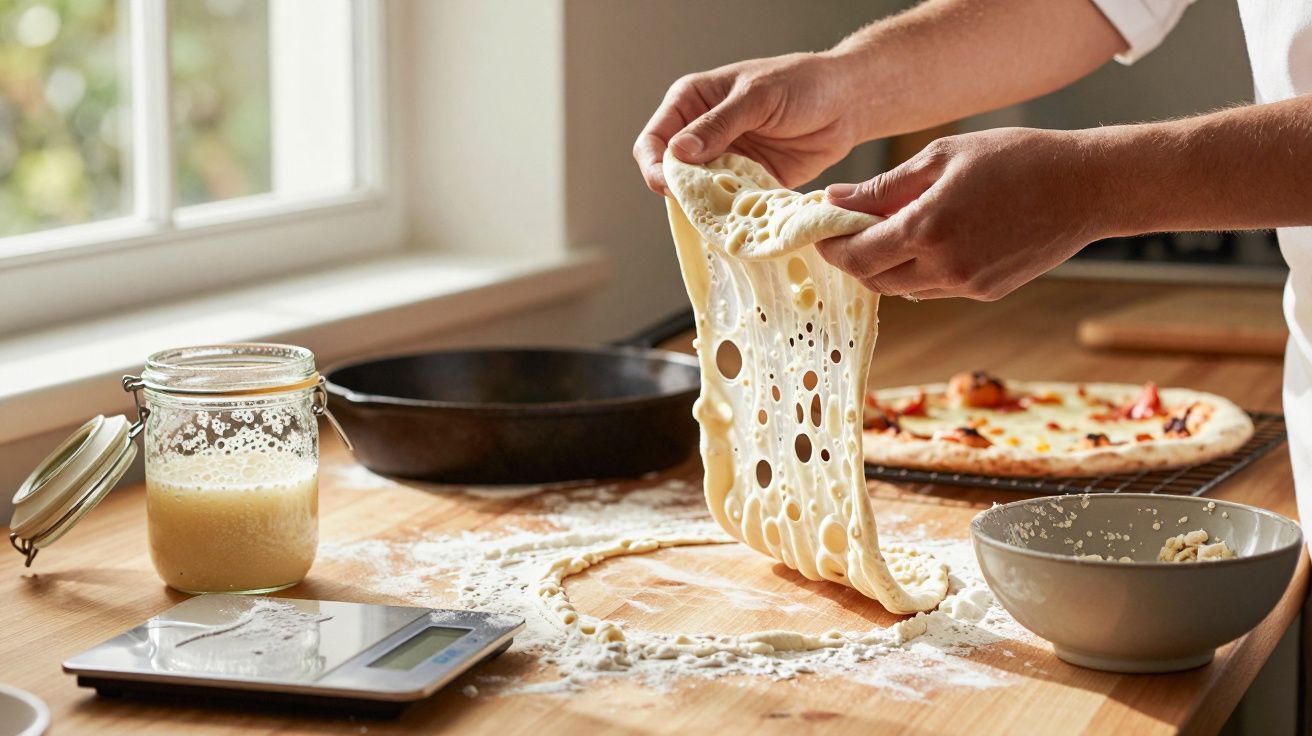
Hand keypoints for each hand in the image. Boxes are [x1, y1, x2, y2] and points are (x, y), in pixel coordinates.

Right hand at [633, 53, 858, 194]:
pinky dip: (732, 215)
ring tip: (722, 216)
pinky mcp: (746, 184)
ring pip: (698, 194)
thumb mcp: (757, 98)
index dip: (655, 166)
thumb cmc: (803, 84)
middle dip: (681, 192)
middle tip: (700, 205)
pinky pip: (729, 206)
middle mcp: (701, 134)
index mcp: (692, 102)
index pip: (654, 140)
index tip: (669, 186)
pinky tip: (742, 220)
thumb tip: (678, 152)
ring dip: (707, 208)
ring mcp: (723, 161)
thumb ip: (718, 125)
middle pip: (671, 174)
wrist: (848, 103)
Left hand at [816, 128, 1106, 300]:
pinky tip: (928, 241)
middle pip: (873, 279)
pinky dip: (917, 270)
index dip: (831, 246)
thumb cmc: (1017, 158)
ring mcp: (966, 285)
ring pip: (901, 288)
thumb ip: (883, 186)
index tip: (822, 230)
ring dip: (884, 265)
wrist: (1087, 187)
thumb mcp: (942, 158)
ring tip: (887, 231)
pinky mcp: (985, 292)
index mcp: (927, 228)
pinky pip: (933, 288)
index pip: (856, 255)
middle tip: (846, 232)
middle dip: (852, 258)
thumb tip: (835, 199)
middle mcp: (944, 266)